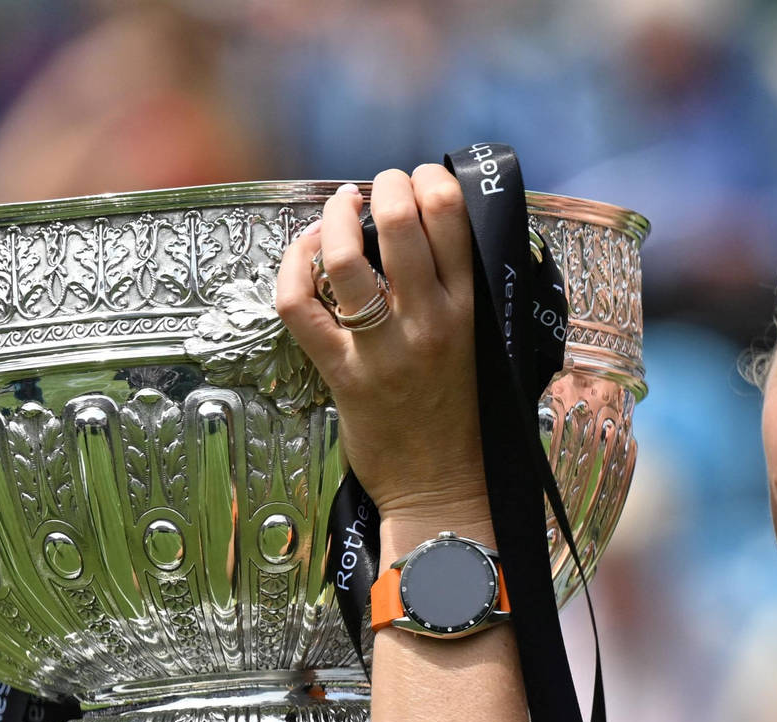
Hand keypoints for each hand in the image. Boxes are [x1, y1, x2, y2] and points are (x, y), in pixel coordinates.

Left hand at [277, 166, 486, 522]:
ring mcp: (383, 349)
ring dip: (335, 217)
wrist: (445, 488)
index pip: (452, 214)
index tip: (420, 180)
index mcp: (471, 309)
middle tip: (376, 190)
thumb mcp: (484, 345)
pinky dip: (292, 267)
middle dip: (383, 186)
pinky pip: (299, 306)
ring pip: (344, 258)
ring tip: (340, 209)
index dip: (429, 178)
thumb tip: (437, 231)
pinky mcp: (343, 375)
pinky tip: (303, 253)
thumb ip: (466, 293)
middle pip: (399, 221)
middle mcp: (429, 322)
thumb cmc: (466, 416)